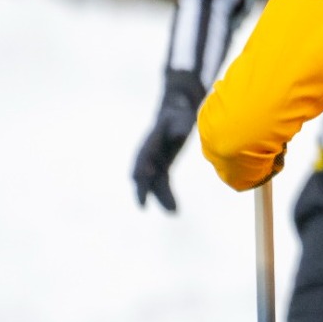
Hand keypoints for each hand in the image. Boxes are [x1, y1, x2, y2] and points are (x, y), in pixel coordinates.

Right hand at [132, 70, 203, 212]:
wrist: (178, 109)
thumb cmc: (180, 112)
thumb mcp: (181, 116)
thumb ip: (180, 125)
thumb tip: (179, 135)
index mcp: (151, 140)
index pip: (143, 155)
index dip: (141, 167)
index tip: (141, 179)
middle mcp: (149, 152)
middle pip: (142, 173)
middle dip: (141, 189)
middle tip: (143, 205)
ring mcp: (155, 159)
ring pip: (153, 182)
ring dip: (160, 197)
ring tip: (173, 212)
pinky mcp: (162, 164)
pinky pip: (162, 183)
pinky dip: (165, 195)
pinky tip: (173, 209)